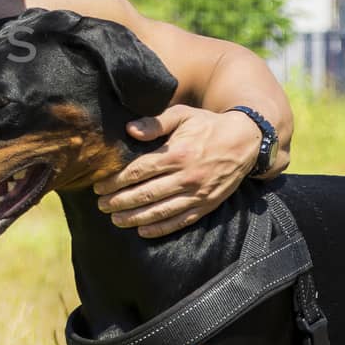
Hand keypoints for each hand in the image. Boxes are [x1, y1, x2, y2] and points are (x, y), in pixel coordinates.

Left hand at [92, 105, 260, 237]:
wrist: (245, 141)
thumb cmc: (207, 125)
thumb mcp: (183, 115)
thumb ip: (156, 122)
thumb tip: (129, 130)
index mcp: (178, 154)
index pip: (139, 171)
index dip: (116, 180)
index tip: (100, 185)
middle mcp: (187, 176)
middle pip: (146, 194)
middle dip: (120, 201)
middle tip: (101, 205)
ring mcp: (198, 193)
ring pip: (160, 211)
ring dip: (135, 217)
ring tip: (115, 219)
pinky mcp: (206, 205)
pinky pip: (180, 221)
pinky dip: (160, 228)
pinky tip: (142, 230)